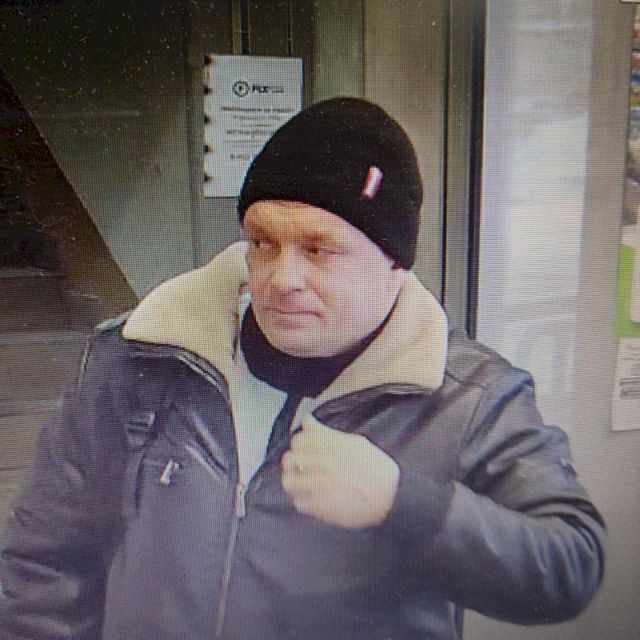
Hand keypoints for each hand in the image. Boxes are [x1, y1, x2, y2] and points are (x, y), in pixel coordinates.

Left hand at [281, 414, 399, 528]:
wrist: (393, 496)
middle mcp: (324, 463)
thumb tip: (307, 421)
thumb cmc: (376, 468)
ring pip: (288, 482)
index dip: (299, 447)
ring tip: (303, 486)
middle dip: (293, 464)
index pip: (299, 440)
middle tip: (302, 470)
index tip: (305, 453)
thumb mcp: (355, 442)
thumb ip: (326, 432)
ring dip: (294, 483)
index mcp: (332, 445)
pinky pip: (298, 503)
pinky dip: (303, 502)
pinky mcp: (322, 506)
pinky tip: (312, 500)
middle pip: (290, 459)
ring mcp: (321, 485)